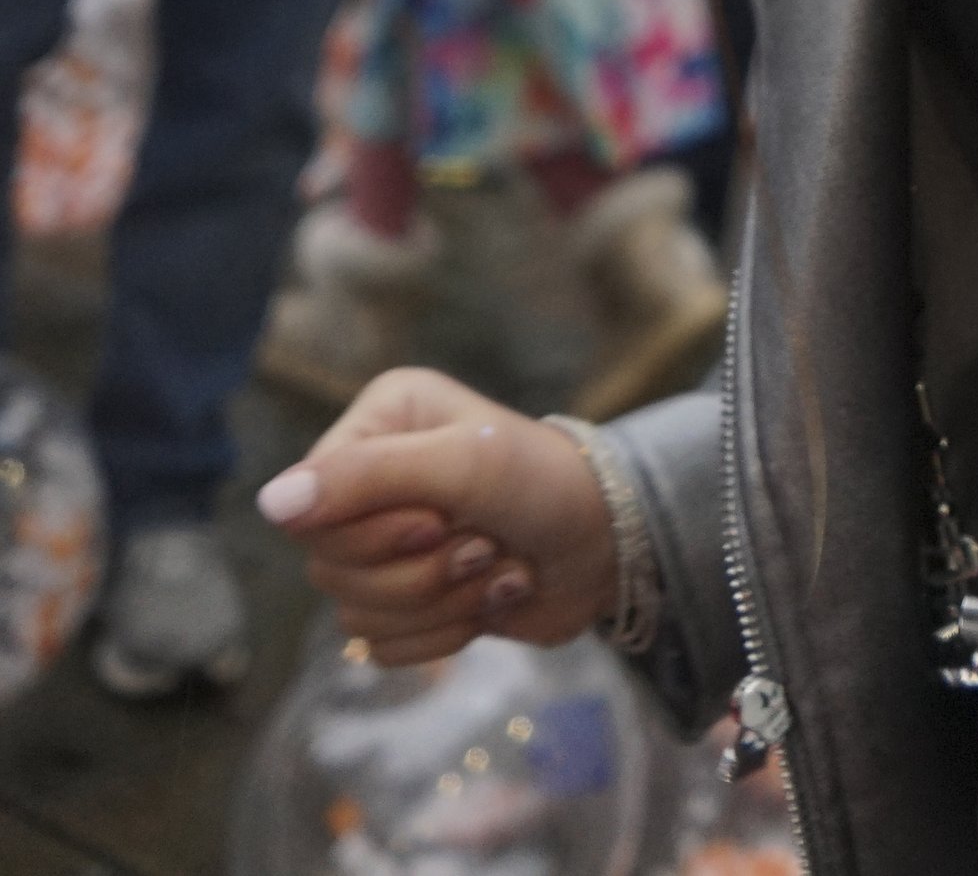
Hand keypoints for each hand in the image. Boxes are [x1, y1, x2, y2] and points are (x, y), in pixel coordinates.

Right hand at [258, 369, 617, 665]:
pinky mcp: (409, 599)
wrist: (611, 545)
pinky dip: (444, 635)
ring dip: (441, 603)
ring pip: (357, 615)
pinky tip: (491, 598)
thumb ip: (367, 478)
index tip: (438, 518)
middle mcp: (371, 479)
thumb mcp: (463, 464)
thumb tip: (270, 504)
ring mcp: (387, 542)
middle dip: (419, 572)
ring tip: (495, 565)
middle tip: (481, 541)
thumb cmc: (544, 483)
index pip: (313, 509)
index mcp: (376, 424)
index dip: (373, 533)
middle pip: (332, 570)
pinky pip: (384, 648)